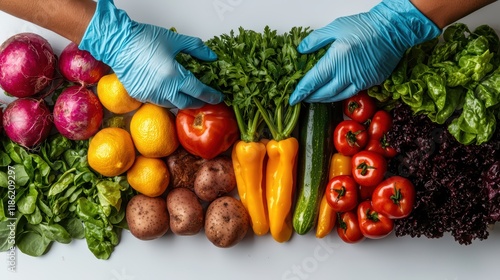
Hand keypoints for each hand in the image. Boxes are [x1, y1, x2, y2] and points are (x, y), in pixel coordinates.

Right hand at [79, 0, 222, 108]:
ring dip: (182, 101)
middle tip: (204, 98)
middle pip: (186, 103)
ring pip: (171, 105)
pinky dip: (166, 99)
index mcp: (174, 75)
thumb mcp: (175, 40)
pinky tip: (170, 92)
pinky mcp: (139, 96)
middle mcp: (163, 89)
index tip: (218, 96)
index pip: (198, 91)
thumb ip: (196, 48)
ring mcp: (150, 94)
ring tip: (188, 95)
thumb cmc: (144, 39)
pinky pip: (158, 102)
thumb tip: (211, 56)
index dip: (211, 95)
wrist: (117, 42)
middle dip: (198, 102)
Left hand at [289, 0, 441, 104]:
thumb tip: (301, 50)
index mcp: (336, 60)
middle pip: (323, 94)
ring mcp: (360, 81)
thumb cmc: (365, 26)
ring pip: (337, 97)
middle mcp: (347, 74)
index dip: (301, 92)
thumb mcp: (335, 27)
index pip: (313, 82)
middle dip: (311, 98)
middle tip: (302, 98)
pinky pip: (351, 93)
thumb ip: (315, 40)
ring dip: (324, 99)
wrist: (393, 30)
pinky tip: (334, 92)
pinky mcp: (370, 83)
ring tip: (315, 97)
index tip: (293, 99)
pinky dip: (339, 95)